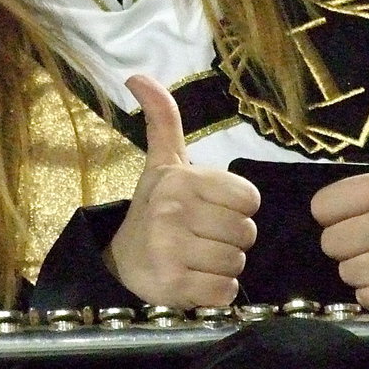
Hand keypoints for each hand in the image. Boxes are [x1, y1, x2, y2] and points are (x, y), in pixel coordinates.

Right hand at [104, 74, 259, 308]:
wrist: (119, 260)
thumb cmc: (155, 208)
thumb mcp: (163, 162)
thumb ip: (163, 119)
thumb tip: (138, 75)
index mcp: (181, 179)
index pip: (249, 199)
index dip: (237, 209)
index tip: (211, 210)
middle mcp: (174, 211)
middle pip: (246, 233)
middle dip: (231, 240)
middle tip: (202, 238)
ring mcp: (171, 248)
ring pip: (237, 263)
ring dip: (224, 267)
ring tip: (197, 258)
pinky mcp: (173, 284)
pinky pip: (225, 292)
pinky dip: (217, 292)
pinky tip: (195, 280)